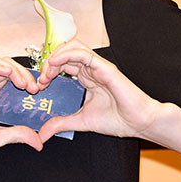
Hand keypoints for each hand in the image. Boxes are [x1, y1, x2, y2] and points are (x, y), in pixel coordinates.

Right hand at [0, 56, 42, 164]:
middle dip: (23, 73)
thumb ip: (17, 135)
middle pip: (5, 67)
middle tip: (34, 88)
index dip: (26, 79)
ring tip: (24, 83)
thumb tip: (38, 141)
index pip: (10, 77)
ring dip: (13, 68)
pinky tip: (8, 74)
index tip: (38, 91)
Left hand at [36, 39, 162, 142]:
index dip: (48, 70)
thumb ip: (61, 123)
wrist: (139, 123)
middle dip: (48, 62)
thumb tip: (42, 134)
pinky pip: (82, 53)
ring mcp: (98, 66)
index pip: (63, 64)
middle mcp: (91, 69)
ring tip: (47, 72)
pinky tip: (54, 65)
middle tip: (42, 79)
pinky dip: (65, 55)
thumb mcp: (81, 122)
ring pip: (72, 47)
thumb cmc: (118, 120)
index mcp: (87, 78)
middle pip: (65, 53)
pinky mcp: (104, 67)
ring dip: (55, 56)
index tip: (40, 85)